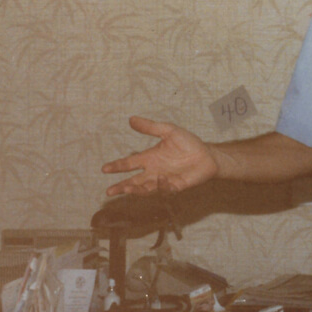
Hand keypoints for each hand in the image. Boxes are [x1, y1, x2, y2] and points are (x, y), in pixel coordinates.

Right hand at [102, 116, 217, 196]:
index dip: (117, 166)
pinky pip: (165, 189)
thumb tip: (131, 119)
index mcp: (150, 158)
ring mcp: (163, 180)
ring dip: (136, 190)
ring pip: (146, 188)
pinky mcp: (175, 186)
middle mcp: (154, 171)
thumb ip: (151, 127)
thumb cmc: (188, 143)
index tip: (104, 169)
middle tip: (109, 191)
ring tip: (127, 189)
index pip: (129, 163)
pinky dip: (161, 185)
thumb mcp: (169, 131)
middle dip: (121, 187)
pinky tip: (160, 179)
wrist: (207, 155)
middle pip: (133, 181)